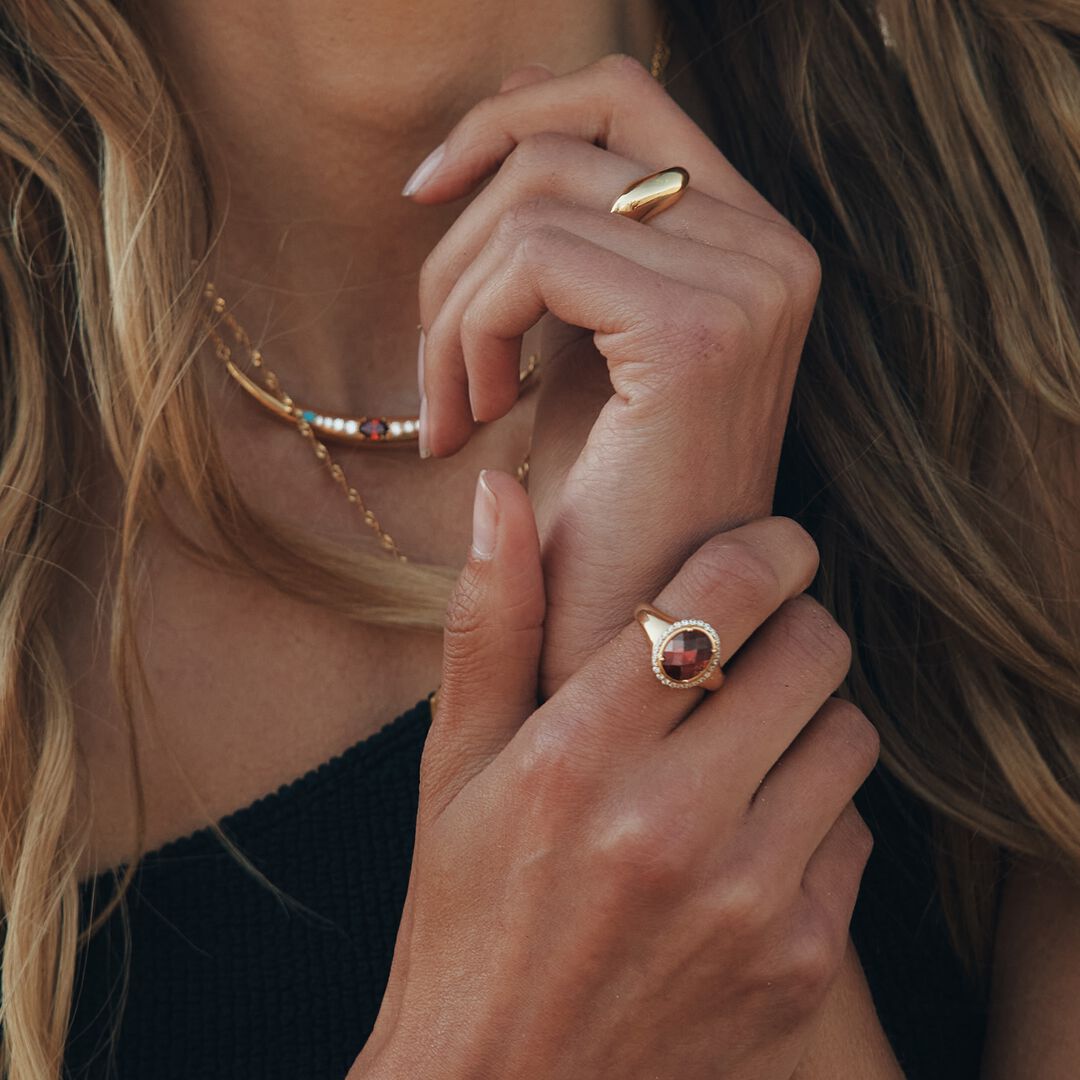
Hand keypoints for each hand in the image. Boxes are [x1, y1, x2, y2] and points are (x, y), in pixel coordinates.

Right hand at [350, 472, 877, 1079]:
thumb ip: (487, 625)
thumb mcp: (451, 767)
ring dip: (810, 717)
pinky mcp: (798, 960)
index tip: (772, 546)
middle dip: (795, 625)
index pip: (723, 594)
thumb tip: (496, 495)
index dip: (767, 547)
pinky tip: (752, 830)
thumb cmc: (464, 912)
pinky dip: (816, 812)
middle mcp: (670, 821)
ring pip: (850, 735)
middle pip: (814, 652)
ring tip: (747, 739)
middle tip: (755, 641)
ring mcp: (746, 898)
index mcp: (578, 755)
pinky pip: (856, 832)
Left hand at [412, 54, 819, 695]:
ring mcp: (748, 284)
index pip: (624, 101)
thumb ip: (573, 230)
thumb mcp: (583, 341)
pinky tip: (470, 420)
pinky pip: (530, 260)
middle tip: (434, 332)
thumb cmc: (606, 507)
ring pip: (534, 198)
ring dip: (453, 303)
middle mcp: (772, 250)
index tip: (429, 194)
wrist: (640, 639)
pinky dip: (466, 335)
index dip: (510, 119)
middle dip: (465, 207)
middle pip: (581, 123)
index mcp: (753, 243)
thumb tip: (513, 111)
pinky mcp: (697, 333)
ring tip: (453, 402)